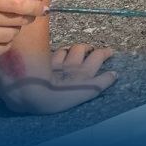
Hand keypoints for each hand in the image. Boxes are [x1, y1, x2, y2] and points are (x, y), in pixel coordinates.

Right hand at [0, 0, 43, 54]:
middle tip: (24, 13)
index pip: (17, 4)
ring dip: (14, 29)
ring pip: (11, 35)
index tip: (43, 9)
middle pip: (17, 21)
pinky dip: (6, 43)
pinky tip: (1, 34)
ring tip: (8, 23)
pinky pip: (2, 49)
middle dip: (25, 17)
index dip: (34, 7)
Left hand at [1, 45, 116, 114]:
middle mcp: (72, 64)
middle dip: (89, 48)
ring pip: (66, 50)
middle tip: (92, 50)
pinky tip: (54, 56)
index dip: (105, 53)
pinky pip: (51, 54)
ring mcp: (56, 63)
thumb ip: (102, 83)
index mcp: (84, 71)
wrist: (30, 92)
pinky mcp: (41, 65)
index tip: (110, 52)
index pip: (98, 56)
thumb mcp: (87, 92)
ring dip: (71, 50)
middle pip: (82, 49)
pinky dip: (55, 54)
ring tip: (72, 52)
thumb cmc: (60, 96)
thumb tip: (114, 74)